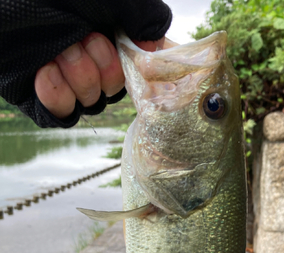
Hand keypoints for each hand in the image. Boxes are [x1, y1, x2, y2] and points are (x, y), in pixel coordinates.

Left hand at [35, 33, 164, 119]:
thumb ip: (147, 17)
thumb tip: (157, 47)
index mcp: (106, 37)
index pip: (131, 72)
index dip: (129, 68)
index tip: (120, 48)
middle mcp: (86, 59)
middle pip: (111, 93)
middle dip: (102, 69)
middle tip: (83, 40)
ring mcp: (62, 78)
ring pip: (89, 104)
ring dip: (79, 78)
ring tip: (60, 51)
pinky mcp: (37, 94)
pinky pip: (60, 116)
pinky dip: (57, 97)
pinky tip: (46, 71)